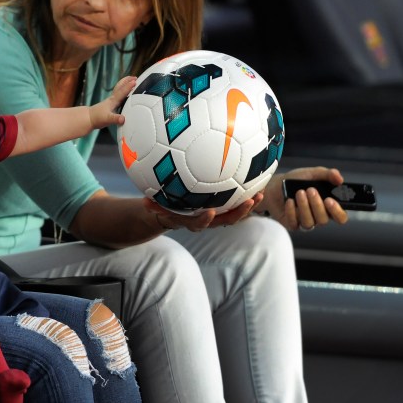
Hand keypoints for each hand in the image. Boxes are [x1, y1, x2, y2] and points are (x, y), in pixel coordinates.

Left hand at [90, 76, 136, 128]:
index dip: (128, 86)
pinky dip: (123, 92)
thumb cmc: (97, 118)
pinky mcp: (110, 104)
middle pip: (120, 87)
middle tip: (134, 77)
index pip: (122, 92)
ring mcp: (111, 101)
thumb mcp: (107, 119)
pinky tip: (125, 94)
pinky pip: (118, 95)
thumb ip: (115, 119)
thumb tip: (123, 119)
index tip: (135, 81)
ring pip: (119, 90)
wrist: (88, 119)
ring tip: (131, 81)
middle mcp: (113, 99)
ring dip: (125, 84)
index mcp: (113, 101)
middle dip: (127, 81)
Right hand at [144, 193, 260, 232]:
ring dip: (248, 205)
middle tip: (249, 201)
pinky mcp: (222, 206)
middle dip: (239, 212)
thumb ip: (152, 206)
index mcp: (192, 221)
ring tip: (260, 193)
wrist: (172, 215)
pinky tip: (254, 179)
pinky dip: (245, 193)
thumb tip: (143, 202)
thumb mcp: (156, 208)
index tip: (210, 212)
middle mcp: (208, 220)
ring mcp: (217, 214)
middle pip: (226, 220)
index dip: (206, 220)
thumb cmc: (164, 208)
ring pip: (235, 212)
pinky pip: (236, 201)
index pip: (200, 224)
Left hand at [263, 167, 348, 230]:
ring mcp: (305, 222)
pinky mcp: (292, 224)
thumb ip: (328, 174)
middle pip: (324, 220)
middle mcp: (318, 216)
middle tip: (310, 190)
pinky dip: (291, 211)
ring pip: (309, 223)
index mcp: (328, 206)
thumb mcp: (313, 173)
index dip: (338, 212)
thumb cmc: (297, 180)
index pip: (341, 217)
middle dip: (317, 205)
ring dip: (304, 207)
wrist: (275, 184)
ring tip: (299, 192)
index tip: (330, 200)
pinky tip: (289, 201)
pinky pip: (294, 223)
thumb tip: (340, 179)